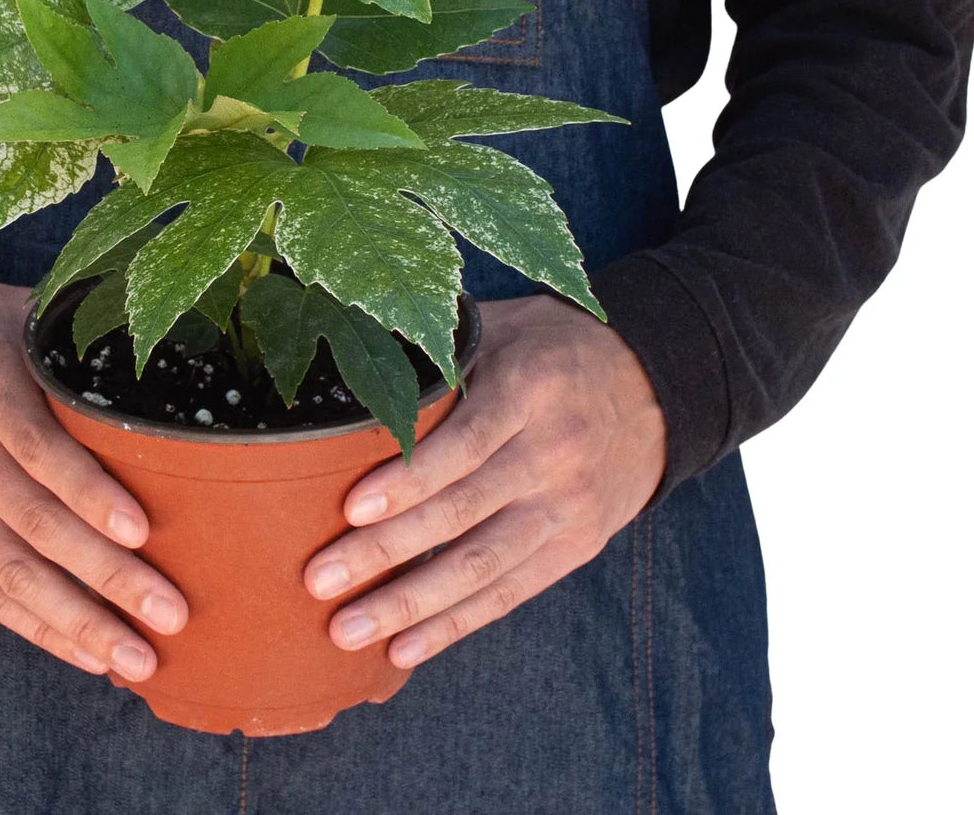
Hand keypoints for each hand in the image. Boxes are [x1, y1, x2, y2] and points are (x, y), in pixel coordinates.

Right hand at [0, 278, 186, 679]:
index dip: (89, 492)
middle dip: (106, 576)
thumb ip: (73, 335)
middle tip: (170, 613)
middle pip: (35, 524)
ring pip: (13, 573)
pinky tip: (88, 654)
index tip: (140, 530)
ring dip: (80, 621)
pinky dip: (38, 627)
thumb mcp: (13, 312)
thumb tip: (164, 342)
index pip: (38, 447)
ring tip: (138, 658)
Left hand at [302, 293, 664, 668]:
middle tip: (319, 580)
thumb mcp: (503, 326)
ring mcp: (568, 507)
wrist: (654, 384)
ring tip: (347, 630)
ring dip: (410, 605)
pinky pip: (509, 594)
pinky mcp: (576, 547)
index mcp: (529, 390)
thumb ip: (440, 347)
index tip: (349, 507)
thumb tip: (353, 358)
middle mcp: (553, 453)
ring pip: (482, 567)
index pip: (462, 444)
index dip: (407, 480)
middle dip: (386, 553)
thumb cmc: (551, 347)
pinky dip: (455, 624)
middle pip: (461, 513)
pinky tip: (404, 647)